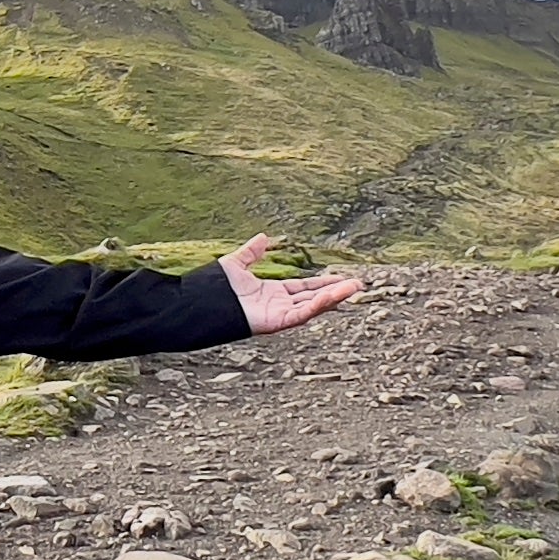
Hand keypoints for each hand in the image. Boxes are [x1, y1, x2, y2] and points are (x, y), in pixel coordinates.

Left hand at [221, 236, 363, 334]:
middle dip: (336, 292)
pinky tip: (334, 296)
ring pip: (313, 306)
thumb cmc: (214, 288)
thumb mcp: (236, 264)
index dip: (322, 283)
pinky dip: (318, 305)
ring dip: (334, 297)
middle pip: (314, 298)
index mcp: (273, 293)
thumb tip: (262, 237)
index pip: (304, 288)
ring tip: (354, 288)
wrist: (201, 302)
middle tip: (357, 284)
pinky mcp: (276, 322)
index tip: (341, 278)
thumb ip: (250, 252)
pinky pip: (302, 314)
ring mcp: (279, 315)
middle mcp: (279, 306)